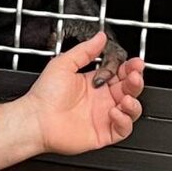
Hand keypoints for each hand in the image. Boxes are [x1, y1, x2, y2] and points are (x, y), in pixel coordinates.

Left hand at [24, 31, 144, 155]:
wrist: (35, 118)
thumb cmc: (44, 94)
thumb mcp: (64, 64)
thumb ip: (85, 51)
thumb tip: (100, 37)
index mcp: (94, 83)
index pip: (120, 74)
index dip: (130, 68)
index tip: (135, 62)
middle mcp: (101, 99)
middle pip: (129, 90)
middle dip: (136, 82)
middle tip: (134, 76)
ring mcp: (103, 116)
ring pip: (131, 110)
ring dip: (134, 103)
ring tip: (126, 97)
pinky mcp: (103, 133)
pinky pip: (123, 129)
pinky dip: (124, 120)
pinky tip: (114, 111)